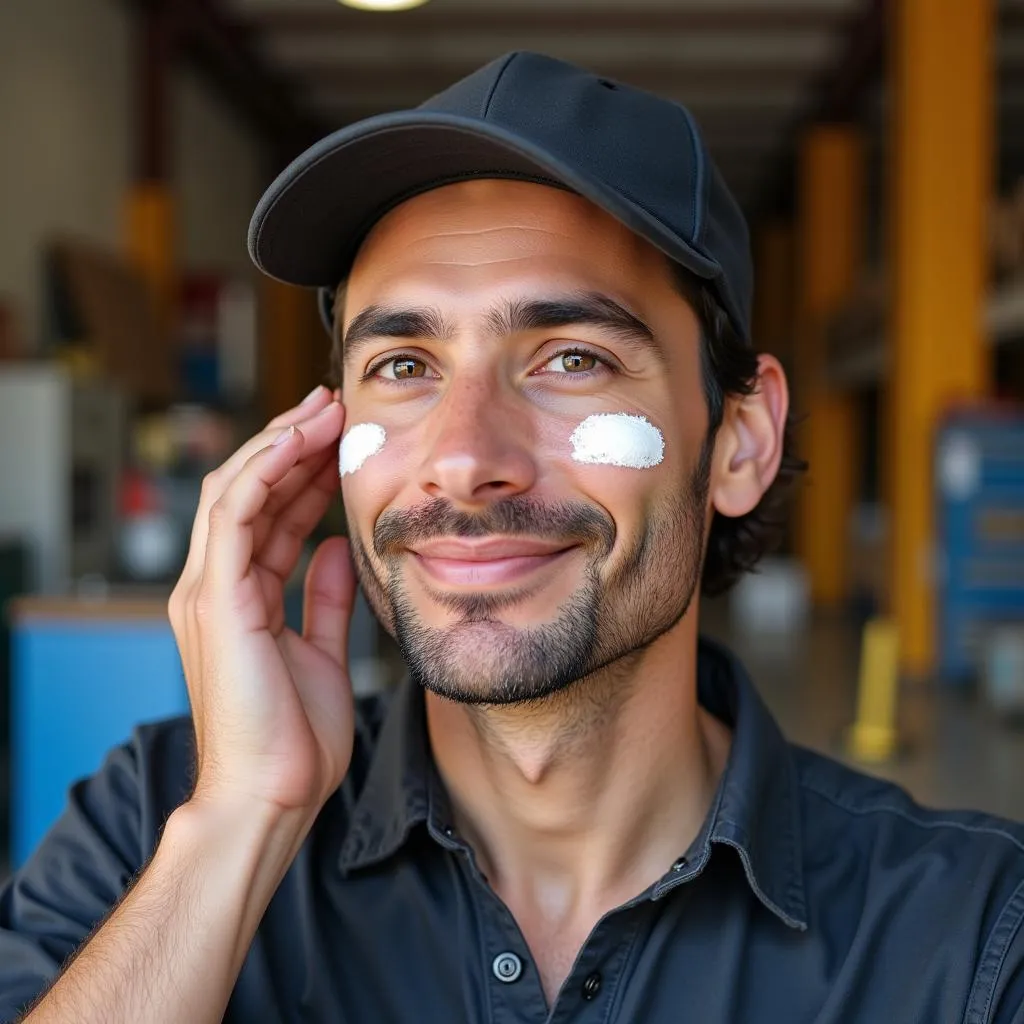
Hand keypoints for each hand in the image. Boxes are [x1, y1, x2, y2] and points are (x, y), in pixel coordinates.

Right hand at [168, 387, 354, 821]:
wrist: (271, 797)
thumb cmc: (295, 739)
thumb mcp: (320, 651)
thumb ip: (324, 599)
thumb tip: (338, 548)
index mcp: (239, 599)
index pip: (270, 516)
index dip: (303, 473)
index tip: (341, 440)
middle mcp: (216, 586)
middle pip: (250, 492)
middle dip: (291, 444)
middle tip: (333, 408)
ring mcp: (210, 590)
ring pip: (238, 489)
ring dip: (280, 444)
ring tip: (323, 410)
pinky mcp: (217, 598)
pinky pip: (236, 513)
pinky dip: (266, 470)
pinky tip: (298, 440)